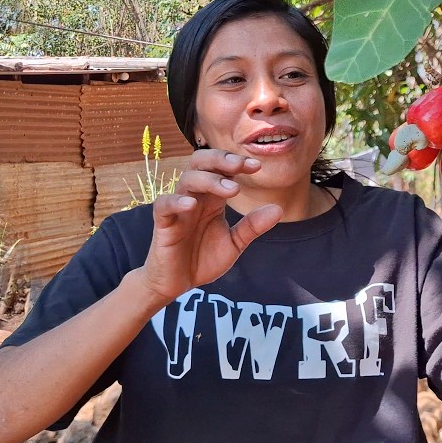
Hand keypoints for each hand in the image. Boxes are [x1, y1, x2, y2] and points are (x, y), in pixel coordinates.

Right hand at [137, 150, 283, 304]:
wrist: (178, 283)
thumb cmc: (202, 259)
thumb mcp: (234, 244)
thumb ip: (252, 226)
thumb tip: (278, 208)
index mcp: (211, 200)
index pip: (221, 170)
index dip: (237, 164)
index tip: (257, 167)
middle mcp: (194, 198)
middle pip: (200, 163)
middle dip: (220, 159)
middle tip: (241, 166)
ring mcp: (178, 209)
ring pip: (187, 179)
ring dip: (210, 180)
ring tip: (232, 190)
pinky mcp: (163, 224)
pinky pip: (163, 205)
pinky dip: (176, 201)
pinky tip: (191, 204)